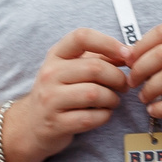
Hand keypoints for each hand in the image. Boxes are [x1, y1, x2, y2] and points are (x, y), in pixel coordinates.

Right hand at [17, 28, 135, 161]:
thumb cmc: (60, 92)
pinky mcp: (56, 123)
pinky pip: (91, 117)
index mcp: (55, 55)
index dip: (109, 42)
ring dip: (112, 98)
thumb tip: (130, 53)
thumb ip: (99, 58)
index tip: (127, 54)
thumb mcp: (72, 69)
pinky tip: (103, 114)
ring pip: (95, 94)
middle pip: (95, 68)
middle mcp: (49, 74)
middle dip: (118, 78)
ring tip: (112, 101)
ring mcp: (50, 100)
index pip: (82, 37)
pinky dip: (104, 116)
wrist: (32, 124)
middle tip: (124, 86)